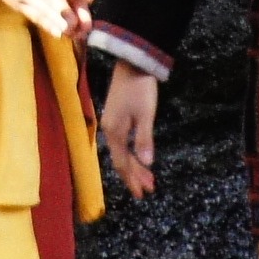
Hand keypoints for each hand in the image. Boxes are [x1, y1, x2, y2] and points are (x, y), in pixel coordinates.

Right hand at [99, 61, 158, 199]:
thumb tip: (147, 163)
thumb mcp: (146, 114)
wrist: (133, 64)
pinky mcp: (117, 118)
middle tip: (148, 189)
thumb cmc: (140, 89)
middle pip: (121, 160)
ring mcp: (112, 124)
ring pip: (122, 153)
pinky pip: (122, 144)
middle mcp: (110, 131)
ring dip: (134, 166)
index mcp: (115, 132)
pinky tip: (140, 158)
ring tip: (148, 178)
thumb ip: (145, 139)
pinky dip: (132, 154)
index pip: (123, 163)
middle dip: (134, 176)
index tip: (142, 193)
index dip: (132, 179)